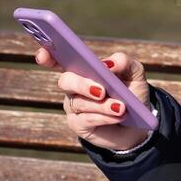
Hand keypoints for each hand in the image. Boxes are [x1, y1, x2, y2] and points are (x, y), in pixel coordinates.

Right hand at [37, 47, 152, 151]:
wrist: (137, 124)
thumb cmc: (131, 94)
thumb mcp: (134, 74)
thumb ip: (123, 62)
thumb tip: (108, 64)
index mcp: (83, 69)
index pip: (59, 59)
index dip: (47, 56)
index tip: (43, 55)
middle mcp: (74, 86)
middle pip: (66, 81)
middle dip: (82, 84)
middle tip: (101, 90)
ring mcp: (74, 106)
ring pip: (79, 102)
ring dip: (102, 105)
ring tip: (121, 107)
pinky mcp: (78, 125)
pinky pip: (85, 120)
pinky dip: (103, 117)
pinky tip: (117, 116)